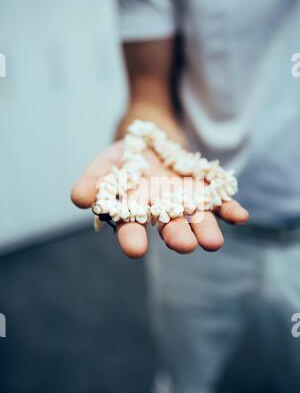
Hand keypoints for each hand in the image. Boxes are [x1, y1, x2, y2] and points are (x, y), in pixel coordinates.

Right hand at [71, 140, 248, 257]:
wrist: (152, 143)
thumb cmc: (124, 160)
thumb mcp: (104, 166)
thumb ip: (93, 182)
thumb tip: (79, 198)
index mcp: (134, 214)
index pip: (131, 229)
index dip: (132, 239)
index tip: (135, 249)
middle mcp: (162, 214)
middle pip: (170, 229)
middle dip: (177, 238)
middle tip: (183, 246)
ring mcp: (186, 204)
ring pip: (198, 221)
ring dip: (206, 231)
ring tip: (213, 243)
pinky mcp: (205, 192)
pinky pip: (220, 203)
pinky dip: (229, 210)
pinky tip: (240, 217)